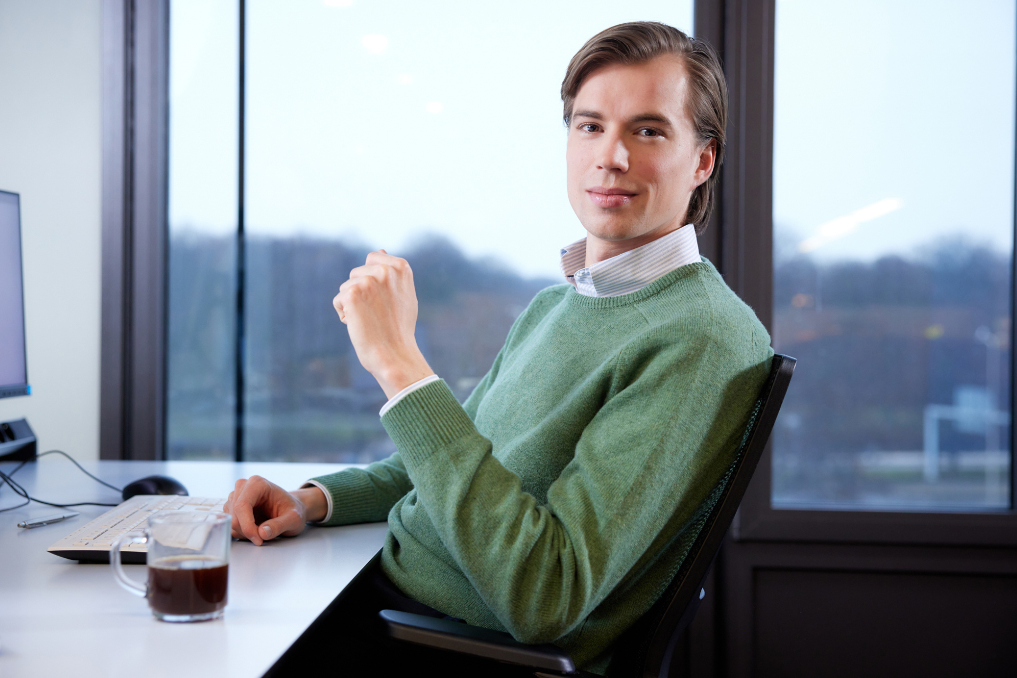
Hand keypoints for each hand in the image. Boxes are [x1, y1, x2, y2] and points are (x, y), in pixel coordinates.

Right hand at [223, 476, 327, 544]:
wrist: (290, 508)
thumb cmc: (292, 510)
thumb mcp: (293, 519)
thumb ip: (280, 525)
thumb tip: (262, 533)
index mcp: (257, 483)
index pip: (242, 505)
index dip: (247, 526)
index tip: (258, 539)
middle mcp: (242, 486)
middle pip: (234, 515)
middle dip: (246, 532)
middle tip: (262, 539)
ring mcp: (235, 496)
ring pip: (230, 521)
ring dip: (244, 532)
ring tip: (261, 532)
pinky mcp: (231, 507)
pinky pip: (229, 524)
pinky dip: (240, 532)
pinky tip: (255, 530)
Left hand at [333, 250, 433, 397]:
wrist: (394, 354)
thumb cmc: (400, 328)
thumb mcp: (404, 294)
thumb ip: (393, 273)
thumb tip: (380, 250)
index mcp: (401, 267)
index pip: (372, 259)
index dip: (373, 281)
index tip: (384, 300)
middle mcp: (385, 270)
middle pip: (356, 272)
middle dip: (361, 292)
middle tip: (378, 313)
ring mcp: (368, 281)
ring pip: (346, 287)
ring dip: (352, 304)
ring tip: (370, 320)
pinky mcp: (352, 294)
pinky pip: (338, 300)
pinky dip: (344, 314)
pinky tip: (359, 324)